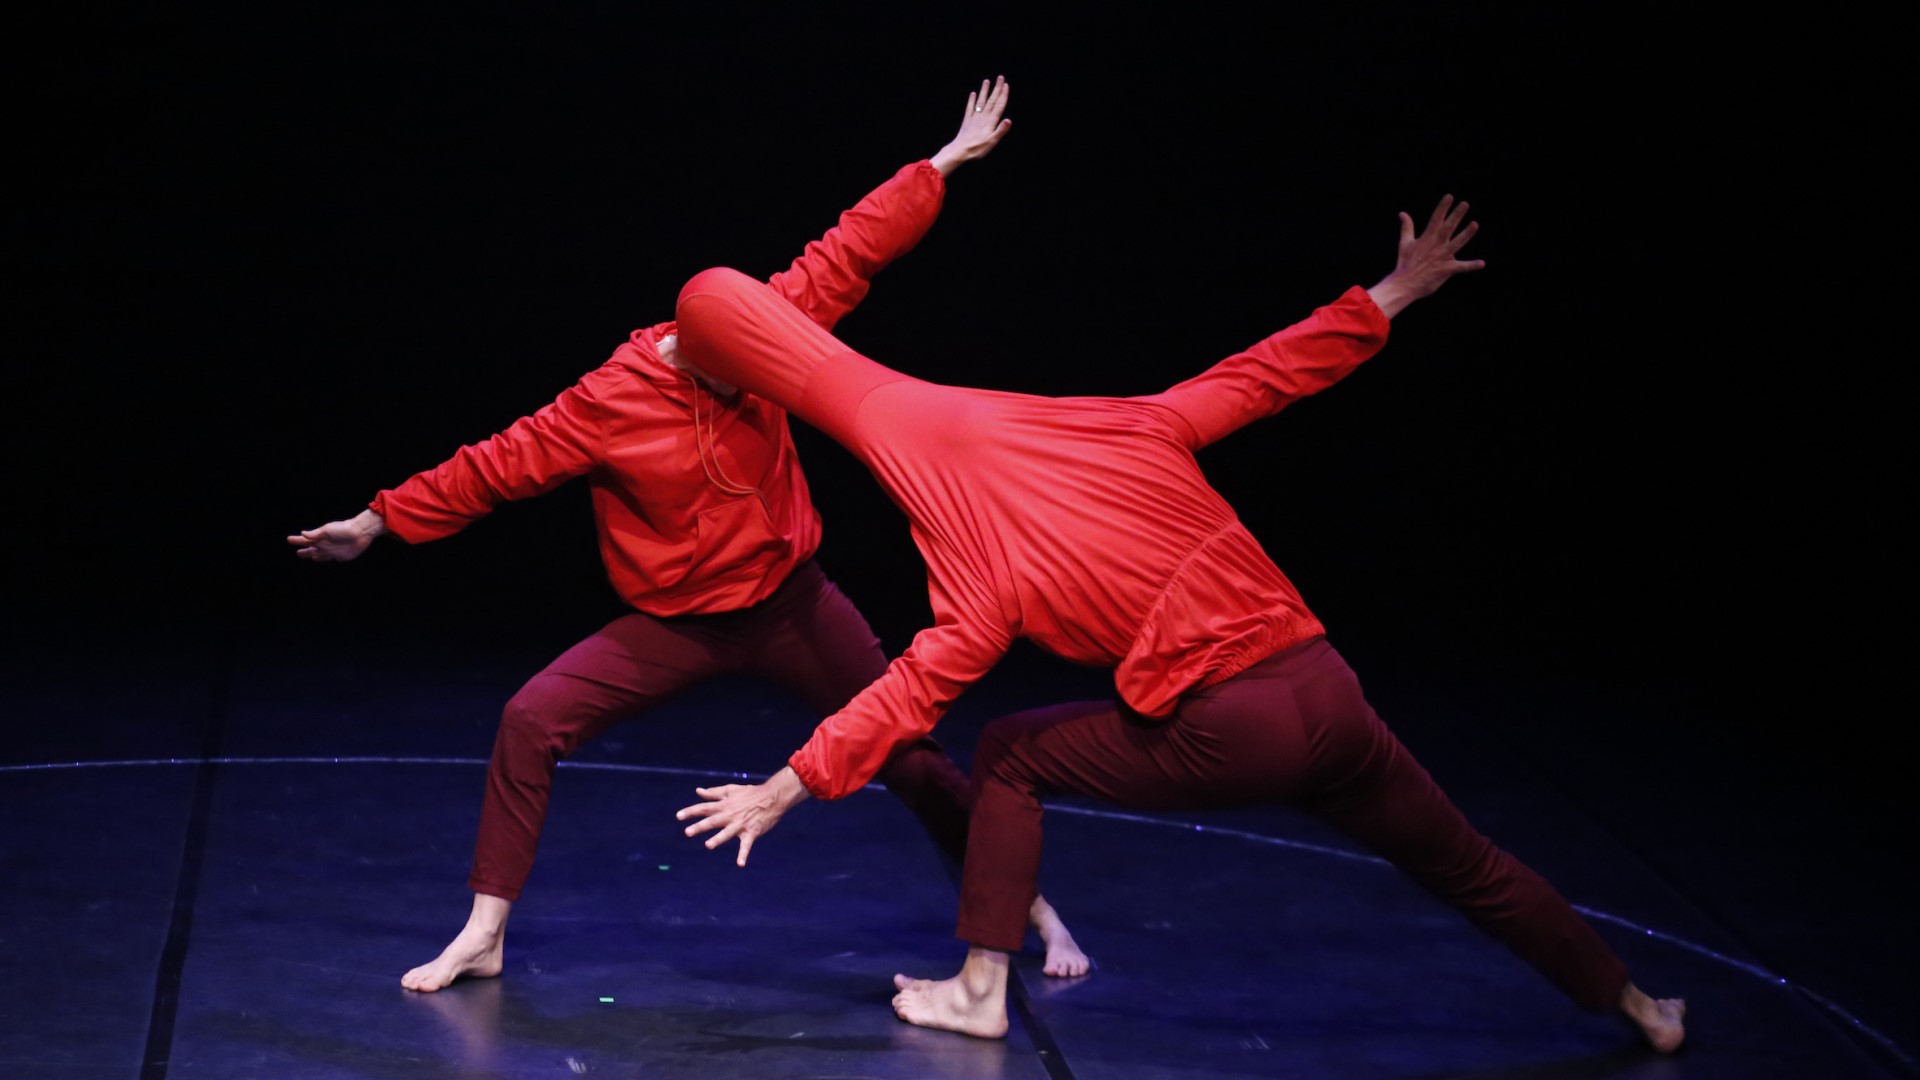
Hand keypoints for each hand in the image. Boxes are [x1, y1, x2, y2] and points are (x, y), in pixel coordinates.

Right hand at [288, 509, 386, 561]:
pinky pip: (333, 558)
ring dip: (315, 556)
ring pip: (321, 555)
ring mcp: (333, 551)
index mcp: (320, 538)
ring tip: (311, 556)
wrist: (360, 533)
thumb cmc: (343, 529)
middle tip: (298, 553)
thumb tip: (302, 533)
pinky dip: (330, 558)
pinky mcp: (342, 556)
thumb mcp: (327, 530)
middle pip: (312, 550)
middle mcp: (325, 545)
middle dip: (304, 552)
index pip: (305, 540)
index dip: (297, 541)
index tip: (288, 539)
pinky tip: (330, 558)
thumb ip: (315, 534)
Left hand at [675, 766, 810, 866]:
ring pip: (727, 833)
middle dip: (700, 827)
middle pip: (713, 821)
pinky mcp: (751, 832)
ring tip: (708, 845)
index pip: (704, 808)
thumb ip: (714, 792)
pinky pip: (746, 845)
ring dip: (718, 839)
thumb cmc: (751, 793)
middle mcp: (730, 815)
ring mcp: (741, 824)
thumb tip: (698, 791)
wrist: (772, 797)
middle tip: (687, 832)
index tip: (678, 816)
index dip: (691, 811)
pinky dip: (743, 855)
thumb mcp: (731, 789)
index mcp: (724, 805)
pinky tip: (740, 864)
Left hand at [930, 76, 1012, 176]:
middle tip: (1000, 77)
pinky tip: (973, 94)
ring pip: (981, 101)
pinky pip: (970, 108)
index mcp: (991, 121)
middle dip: (996, 88)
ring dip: (984, 91)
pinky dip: (972, 100)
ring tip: (986, 81)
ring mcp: (974, 118)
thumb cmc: (977, 148)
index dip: (1003, 95)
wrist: (960, 150)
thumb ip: (1000, 130)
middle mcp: (983, 117)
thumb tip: (1009, 120)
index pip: (999, 105)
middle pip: (991, 100)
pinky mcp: (967, 121)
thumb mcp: (992, 141)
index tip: (1006, 85)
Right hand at [1366, 195, 1484, 318]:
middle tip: (1465, 204)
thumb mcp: (1404, 243)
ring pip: (1457, 243)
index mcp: (1427, 238)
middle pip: (1448, 227)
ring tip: (1475, 224)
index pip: (1436, 219)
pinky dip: (1471, 265)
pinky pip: (1461, 267)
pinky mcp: (1446, 269)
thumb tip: (1402, 213)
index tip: (1449, 196)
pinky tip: (1482, 263)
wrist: (1404, 284)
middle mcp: (1436, 245)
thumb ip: (1407, 227)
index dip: (1443, 207)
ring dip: (1466, 234)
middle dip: (1456, 215)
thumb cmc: (1405, 264)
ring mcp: (1442, 256)